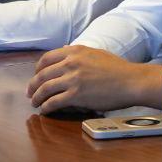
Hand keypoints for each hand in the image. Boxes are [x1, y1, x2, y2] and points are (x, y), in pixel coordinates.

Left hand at [26, 45, 161, 113]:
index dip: (37, 69)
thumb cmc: (117, 68)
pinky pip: (54, 102)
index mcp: (75, 51)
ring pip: (45, 88)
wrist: (131, 81)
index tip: (36, 76)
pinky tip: (45, 110)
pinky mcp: (76, 95)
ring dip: (37, 97)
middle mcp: (71, 62)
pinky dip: (46, 107)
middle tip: (30, 93)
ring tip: (35, 103)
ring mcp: (73, 79)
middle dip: (33, 85)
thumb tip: (64, 52)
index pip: (46, 59)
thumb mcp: (95, 53)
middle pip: (42, 74)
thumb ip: (78, 53)